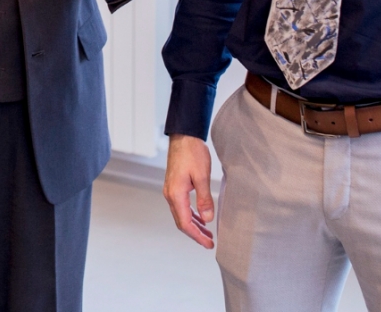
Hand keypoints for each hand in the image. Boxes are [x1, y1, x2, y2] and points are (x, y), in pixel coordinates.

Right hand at [163, 134, 214, 248]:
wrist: (183, 136)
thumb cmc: (192, 153)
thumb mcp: (202, 176)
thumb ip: (204, 199)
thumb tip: (208, 220)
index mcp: (176, 194)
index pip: (185, 223)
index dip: (197, 236)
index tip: (209, 244)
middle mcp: (170, 195)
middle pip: (182, 222)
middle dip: (196, 234)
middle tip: (210, 243)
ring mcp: (171, 190)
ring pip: (181, 215)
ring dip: (194, 225)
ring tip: (207, 233)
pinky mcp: (174, 186)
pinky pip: (181, 206)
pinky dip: (191, 214)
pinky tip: (201, 217)